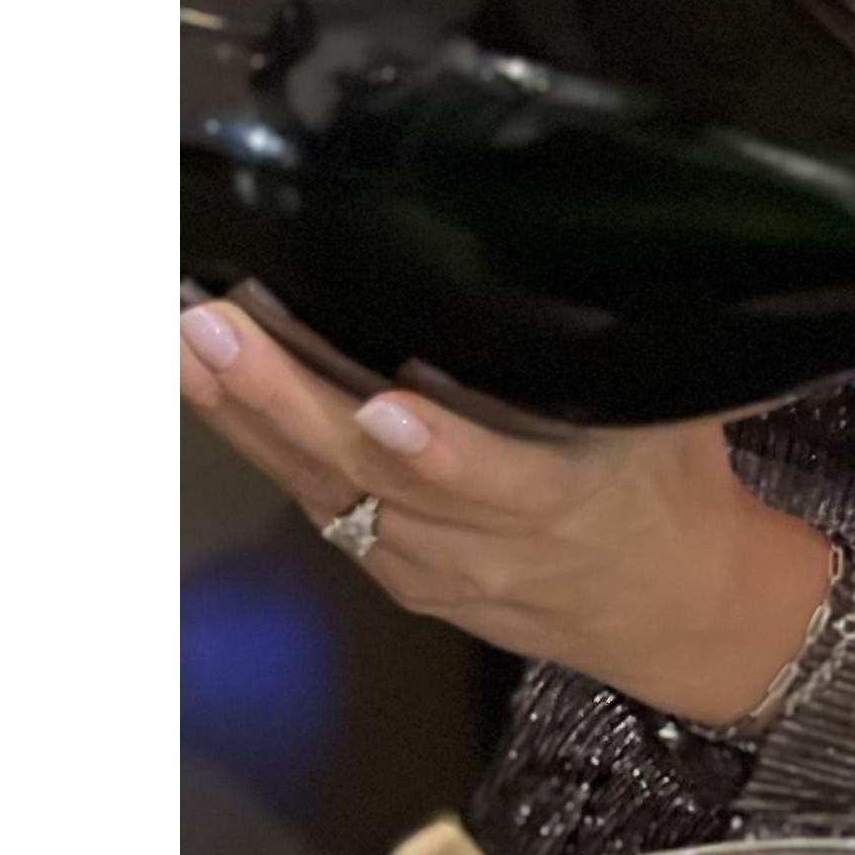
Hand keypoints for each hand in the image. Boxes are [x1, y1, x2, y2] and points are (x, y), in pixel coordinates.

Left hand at [179, 296, 832, 722]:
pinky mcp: (385, 569)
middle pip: (368, 477)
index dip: (441, 452)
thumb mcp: (672, 418)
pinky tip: (207, 381)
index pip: (495, 483)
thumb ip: (614, 358)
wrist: (665, 611)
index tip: (385, 407)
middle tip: (216, 326)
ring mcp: (421, 567)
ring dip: (242, 414)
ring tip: (182, 337)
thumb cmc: (672, 490)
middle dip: (283, 400)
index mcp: (563, 504)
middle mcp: (480, 546)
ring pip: (319, 488)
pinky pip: (314, 498)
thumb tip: (580, 243)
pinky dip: (257, 440)